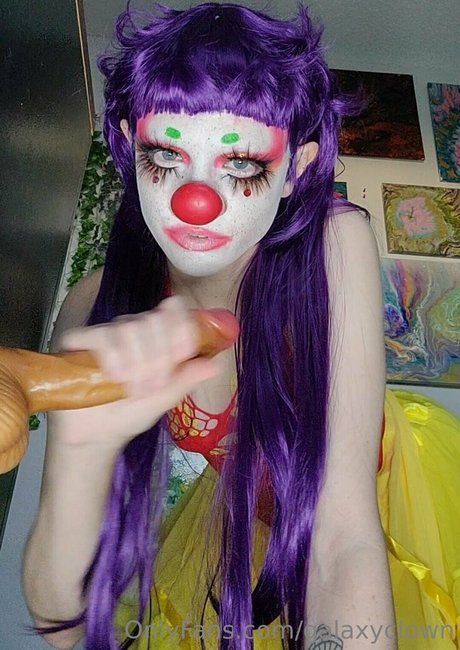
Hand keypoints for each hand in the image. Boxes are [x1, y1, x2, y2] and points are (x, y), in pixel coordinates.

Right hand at [49, 296, 221, 449]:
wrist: (96, 435)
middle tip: (152, 386)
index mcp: (158, 337)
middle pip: (153, 320)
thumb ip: (187, 379)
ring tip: (131, 389)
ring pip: (129, 327)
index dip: (181, 329)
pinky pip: (100, 334)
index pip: (175, 311)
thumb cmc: (131, 413)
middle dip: (158, 356)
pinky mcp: (80, 341)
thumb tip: (216, 365)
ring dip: (135, 362)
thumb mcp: (164, 399)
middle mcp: (134, 328)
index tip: (182, 355)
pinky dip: (112, 356)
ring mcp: (106, 333)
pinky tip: (113, 377)